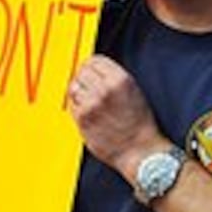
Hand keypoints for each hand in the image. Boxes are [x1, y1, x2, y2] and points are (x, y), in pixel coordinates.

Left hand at [66, 56, 166, 180]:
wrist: (139, 151)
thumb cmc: (140, 124)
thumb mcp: (134, 91)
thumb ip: (114, 78)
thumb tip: (93, 69)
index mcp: (120, 79)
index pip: (95, 60)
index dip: (92, 65)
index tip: (92, 71)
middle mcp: (105, 89)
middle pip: (82, 71)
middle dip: (85, 78)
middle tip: (90, 88)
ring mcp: (91, 104)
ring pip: (73, 87)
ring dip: (79, 92)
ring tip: (89, 101)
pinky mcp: (82, 119)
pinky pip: (72, 105)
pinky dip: (77, 107)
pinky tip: (89, 113)